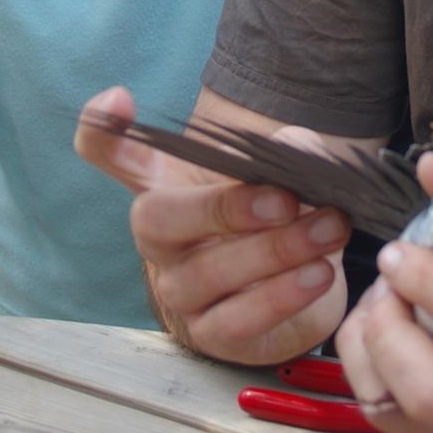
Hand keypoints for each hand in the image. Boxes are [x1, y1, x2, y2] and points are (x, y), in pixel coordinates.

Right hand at [75, 87, 350, 364]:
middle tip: (287, 199)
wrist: (297, 286)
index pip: (113, 153)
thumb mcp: (283, 173)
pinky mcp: (210, 333)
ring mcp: (178, 289)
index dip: (103, 126)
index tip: (118, 100)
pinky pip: (236, 320)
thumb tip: (299, 150)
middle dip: (223, 207)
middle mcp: (160, 238)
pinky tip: (317, 275)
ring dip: (275, 250)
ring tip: (329, 230)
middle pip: (155, 219)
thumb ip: (287, 152)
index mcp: (164, 183)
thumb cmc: (275, 215)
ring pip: (207, 272)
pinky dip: (280, 296)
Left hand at [336, 154, 432, 432]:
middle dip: (388, 326)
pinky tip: (396, 343)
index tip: (401, 250)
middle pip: (427, 387)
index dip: (431, 276)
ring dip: (370, 350)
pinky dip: (380, 377)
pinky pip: (396, 428)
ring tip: (383, 308)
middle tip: (386, 284)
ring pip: (395, 413)